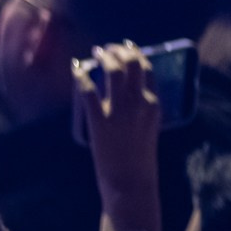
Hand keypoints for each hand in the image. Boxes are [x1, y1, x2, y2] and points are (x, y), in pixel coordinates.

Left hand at [77, 42, 163, 230]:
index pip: (149, 70)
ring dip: (104, 57)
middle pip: (133, 64)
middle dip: (120, 51)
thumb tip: (134, 97)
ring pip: (113, 71)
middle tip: (109, 48)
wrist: (131, 183)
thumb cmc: (139, 162)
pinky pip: (88, 90)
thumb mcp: (149, 130)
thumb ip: (144, 112)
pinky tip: (76, 69)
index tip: (127, 49)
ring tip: (96, 53)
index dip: (137, 55)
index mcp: (154, 105)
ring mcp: (120, 111)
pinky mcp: (99, 120)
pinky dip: (80, 76)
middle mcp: (140, 103)